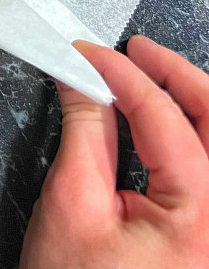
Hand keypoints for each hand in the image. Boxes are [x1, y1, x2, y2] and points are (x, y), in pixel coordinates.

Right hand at [19, 35, 208, 268]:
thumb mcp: (72, 204)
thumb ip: (85, 131)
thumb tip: (83, 78)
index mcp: (201, 218)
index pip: (165, 118)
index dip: (122, 75)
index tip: (86, 53)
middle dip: (179, 76)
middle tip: (136, 51)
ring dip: (192, 103)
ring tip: (150, 74)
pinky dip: (192, 137)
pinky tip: (160, 122)